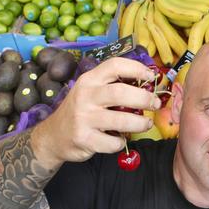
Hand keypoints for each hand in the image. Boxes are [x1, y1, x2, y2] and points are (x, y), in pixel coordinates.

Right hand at [33, 57, 161, 166]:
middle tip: (155, 104)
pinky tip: (118, 140)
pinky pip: (112, 142)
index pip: (115, 66)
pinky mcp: (85, 139)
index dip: (137, 68)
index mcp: (89, 80)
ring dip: (140, 123)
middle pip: (121, 93)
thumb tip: (146, 82)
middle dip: (144, 98)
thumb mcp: (90, 91)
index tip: (151, 76)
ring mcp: (84, 118)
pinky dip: (121, 143)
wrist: (53, 136)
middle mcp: (85, 96)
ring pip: (121, 120)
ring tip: (146, 123)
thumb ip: (112, 85)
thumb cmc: (80, 111)